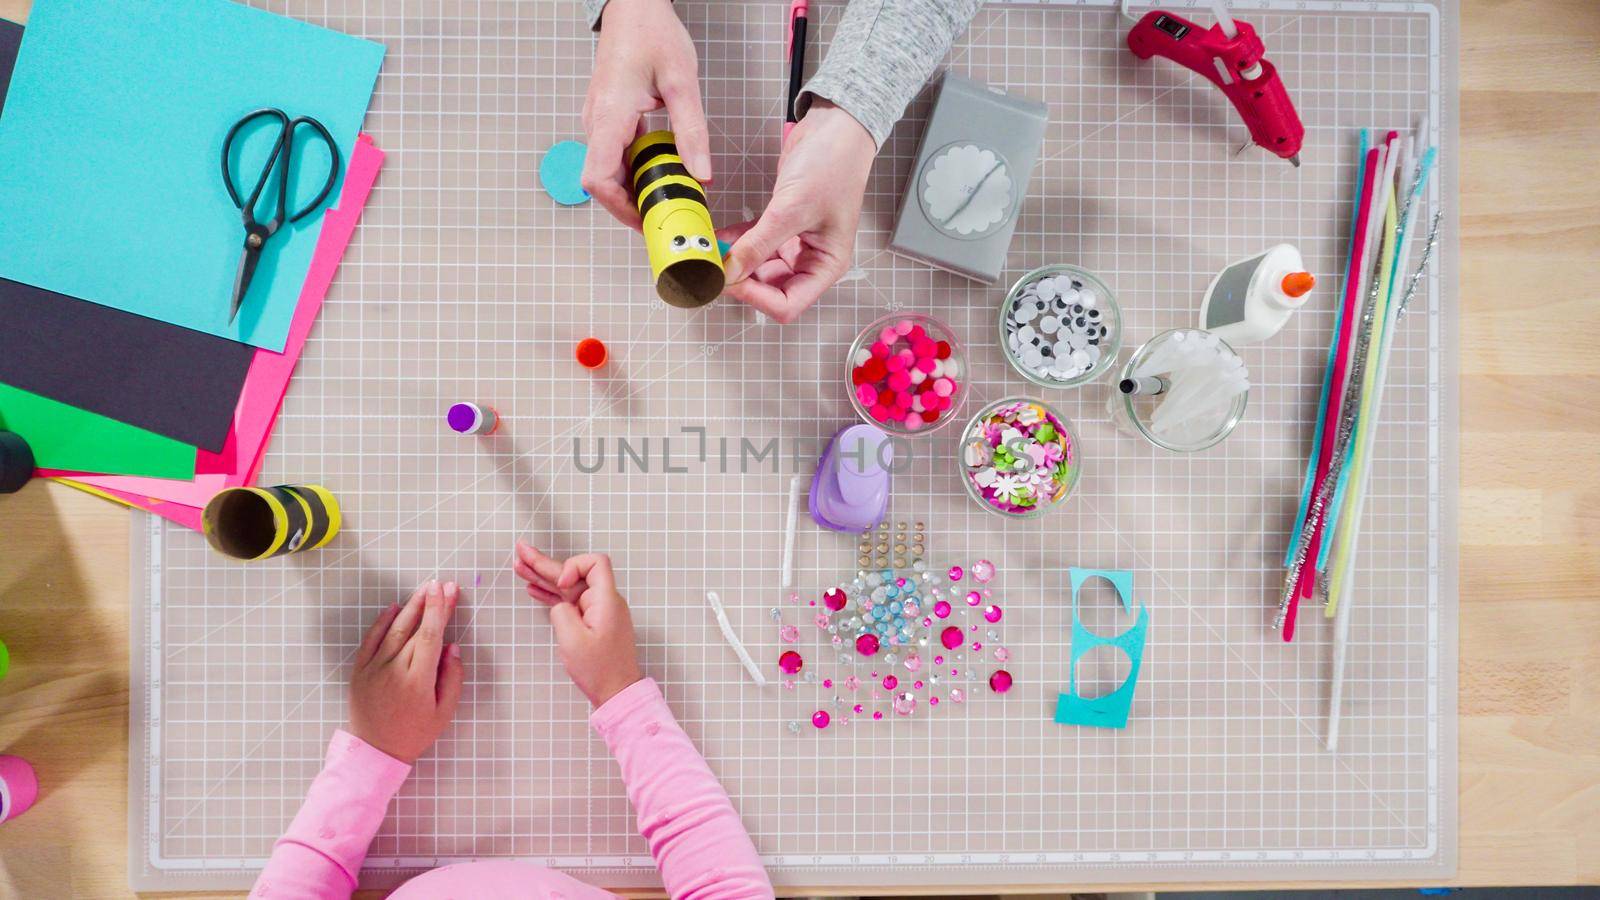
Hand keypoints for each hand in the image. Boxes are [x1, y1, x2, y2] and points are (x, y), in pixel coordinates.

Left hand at [348, 580, 464, 763]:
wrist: (375, 751)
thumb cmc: (415, 733)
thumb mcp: (444, 713)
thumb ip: (453, 679)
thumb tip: (453, 647)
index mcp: (418, 681)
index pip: (431, 636)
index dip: (439, 610)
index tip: (446, 590)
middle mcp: (394, 670)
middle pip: (415, 628)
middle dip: (431, 603)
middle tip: (443, 584)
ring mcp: (373, 669)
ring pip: (394, 629)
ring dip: (410, 606)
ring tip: (423, 590)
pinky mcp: (359, 670)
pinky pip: (371, 639)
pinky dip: (382, 621)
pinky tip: (393, 607)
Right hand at [514, 542, 643, 707]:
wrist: (616, 692)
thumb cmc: (599, 669)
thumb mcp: (572, 641)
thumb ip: (561, 613)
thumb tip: (560, 604)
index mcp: (606, 600)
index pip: (596, 563)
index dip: (574, 566)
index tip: (562, 585)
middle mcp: (603, 601)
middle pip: (573, 573)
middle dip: (546, 563)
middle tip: (521, 551)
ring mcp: (596, 611)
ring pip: (567, 587)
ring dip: (543, 577)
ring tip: (519, 566)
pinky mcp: (590, 622)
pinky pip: (569, 602)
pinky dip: (551, 595)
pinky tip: (533, 588)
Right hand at [581, 0, 710, 228]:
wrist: (633, 6)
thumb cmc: (651, 33)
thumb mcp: (682, 82)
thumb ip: (692, 131)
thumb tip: (701, 174)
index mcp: (609, 116)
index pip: (597, 179)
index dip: (619, 207)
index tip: (646, 219)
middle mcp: (596, 122)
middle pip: (603, 182)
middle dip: (633, 204)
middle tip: (669, 213)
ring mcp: (599, 122)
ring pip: (610, 171)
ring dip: (636, 188)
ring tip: (670, 195)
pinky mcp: (607, 119)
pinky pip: (616, 156)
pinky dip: (637, 170)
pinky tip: (663, 171)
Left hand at [720, 100, 875, 322]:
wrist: (837, 127)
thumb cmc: (833, 166)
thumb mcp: (791, 209)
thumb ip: (758, 244)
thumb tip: (729, 272)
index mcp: (826, 266)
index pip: (787, 304)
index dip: (755, 297)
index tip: (727, 280)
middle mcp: (811, 260)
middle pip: (769, 288)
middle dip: (740, 278)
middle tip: (710, 264)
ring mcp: (795, 243)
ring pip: (757, 266)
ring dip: (734, 260)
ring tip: (710, 249)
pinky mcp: (781, 224)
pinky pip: (753, 243)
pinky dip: (735, 242)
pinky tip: (718, 235)